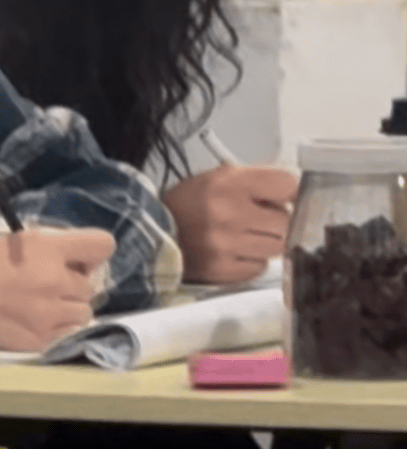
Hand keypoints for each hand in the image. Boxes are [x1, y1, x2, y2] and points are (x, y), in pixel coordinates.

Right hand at [0, 228, 115, 350]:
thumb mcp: (9, 239)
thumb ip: (44, 247)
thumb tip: (68, 258)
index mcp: (46, 248)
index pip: (102, 245)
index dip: (92, 251)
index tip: (79, 257)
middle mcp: (55, 280)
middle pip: (90, 285)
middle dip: (71, 283)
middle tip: (46, 282)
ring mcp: (49, 315)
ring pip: (84, 312)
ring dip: (67, 308)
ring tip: (40, 305)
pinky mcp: (40, 342)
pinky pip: (67, 334)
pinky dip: (56, 328)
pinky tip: (32, 320)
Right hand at [163, 164, 297, 283]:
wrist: (152, 232)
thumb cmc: (187, 204)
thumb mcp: (216, 178)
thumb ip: (255, 182)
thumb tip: (295, 193)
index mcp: (226, 183)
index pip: (286, 185)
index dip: (291, 193)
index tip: (288, 198)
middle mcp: (227, 212)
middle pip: (287, 221)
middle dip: (277, 221)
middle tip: (260, 219)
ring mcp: (226, 244)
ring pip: (277, 246)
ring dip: (266, 242)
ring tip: (244, 235)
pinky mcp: (224, 270)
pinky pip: (259, 267)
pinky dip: (252, 261)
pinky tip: (234, 251)